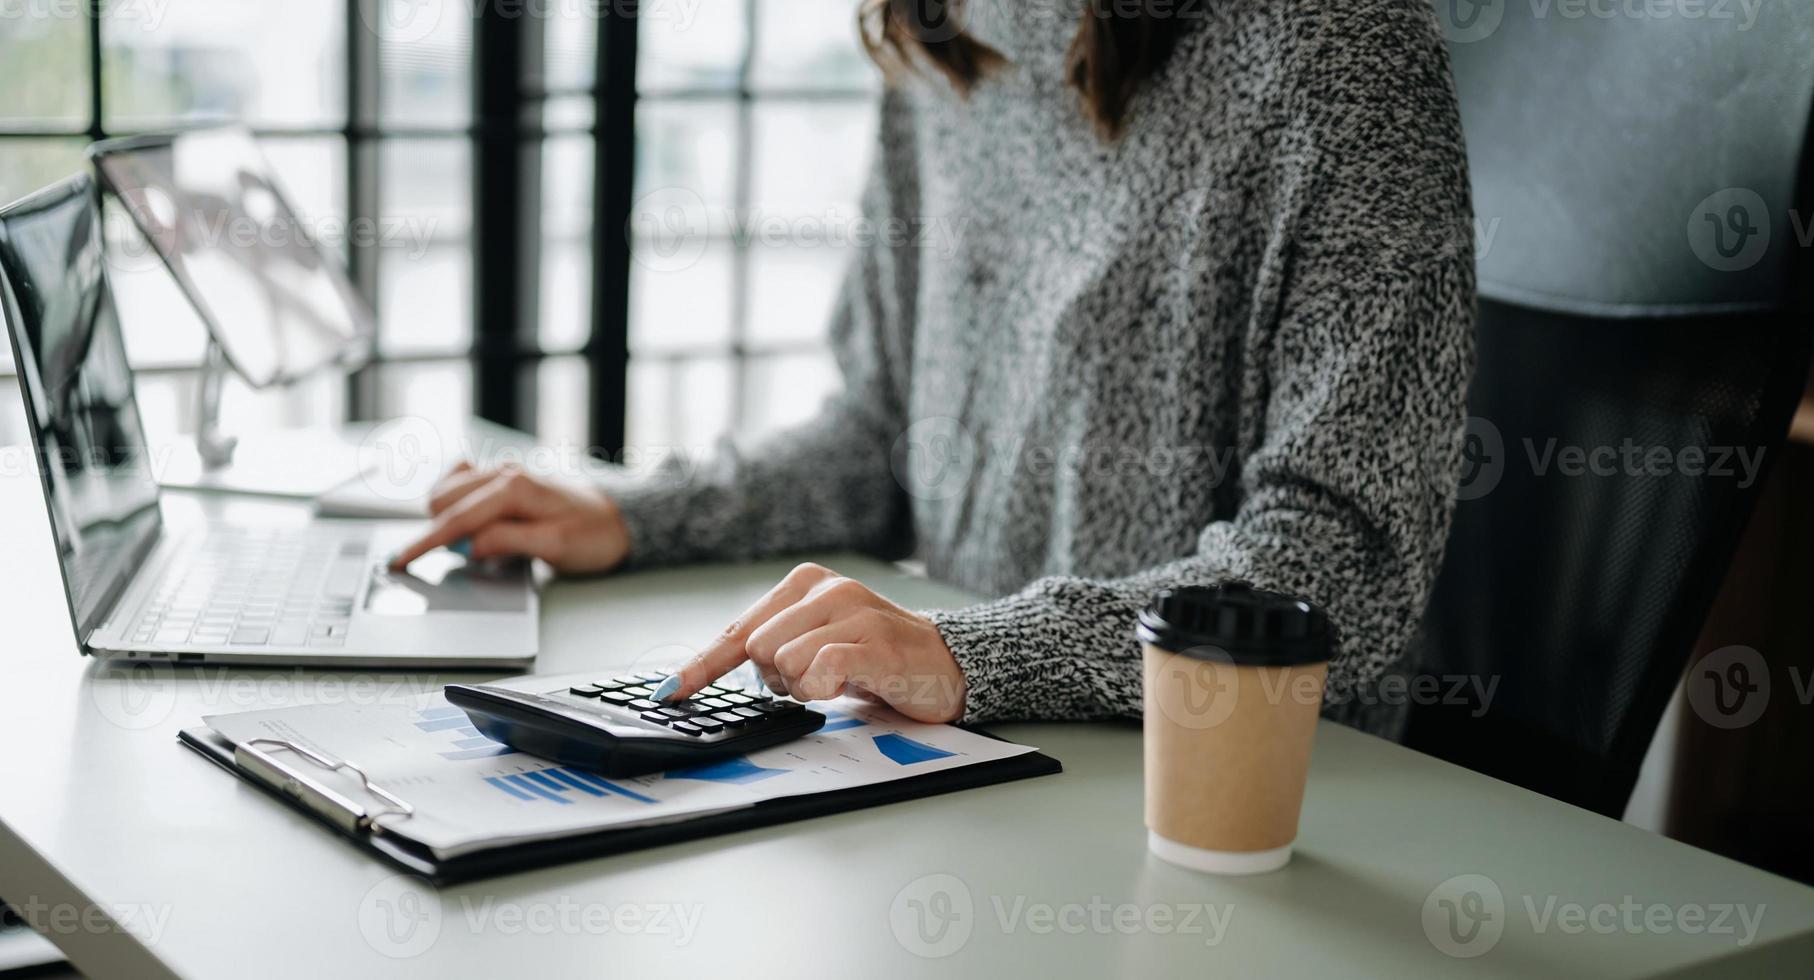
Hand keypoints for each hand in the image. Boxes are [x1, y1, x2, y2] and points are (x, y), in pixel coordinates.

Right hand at [387, 461, 630, 573]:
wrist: (619, 519)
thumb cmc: (593, 534)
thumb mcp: (555, 546)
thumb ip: (509, 542)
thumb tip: (470, 546)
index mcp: (514, 488)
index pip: (457, 518)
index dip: (425, 542)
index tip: (400, 561)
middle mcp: (503, 473)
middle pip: (442, 500)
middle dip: (436, 531)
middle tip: (452, 561)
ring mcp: (501, 474)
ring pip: (448, 490)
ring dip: (445, 518)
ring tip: (468, 545)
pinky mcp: (502, 480)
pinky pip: (461, 484)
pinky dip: (455, 503)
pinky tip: (469, 523)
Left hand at [657, 563, 966, 723]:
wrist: (946, 665)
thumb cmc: (875, 656)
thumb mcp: (817, 641)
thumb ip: (774, 645)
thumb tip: (711, 669)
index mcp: (806, 583)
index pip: (739, 629)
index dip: (702, 665)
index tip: (670, 692)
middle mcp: (827, 589)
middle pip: (757, 650)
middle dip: (778, 679)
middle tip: (817, 679)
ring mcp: (852, 612)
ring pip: (783, 662)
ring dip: (805, 688)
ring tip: (840, 680)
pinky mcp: (873, 641)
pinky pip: (819, 672)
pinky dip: (824, 689)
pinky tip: (851, 684)